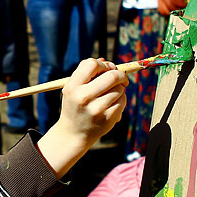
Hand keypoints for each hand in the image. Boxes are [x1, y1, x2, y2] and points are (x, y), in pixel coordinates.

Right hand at [36, 59, 127, 177]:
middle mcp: (84, 97)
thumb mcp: (73, 87)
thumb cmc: (75, 104)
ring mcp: (97, 109)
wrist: (74, 132)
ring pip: (120, 88)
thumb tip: (110, 64)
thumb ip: (87, 72)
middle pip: (112, 76)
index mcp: (73, 87)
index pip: (92, 64)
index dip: (102, 64)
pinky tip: (112, 104)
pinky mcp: (108, 118)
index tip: (106, 69)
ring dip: (119, 88)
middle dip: (120, 74)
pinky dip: (121, 99)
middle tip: (120, 78)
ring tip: (111, 94)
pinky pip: (123, 100)